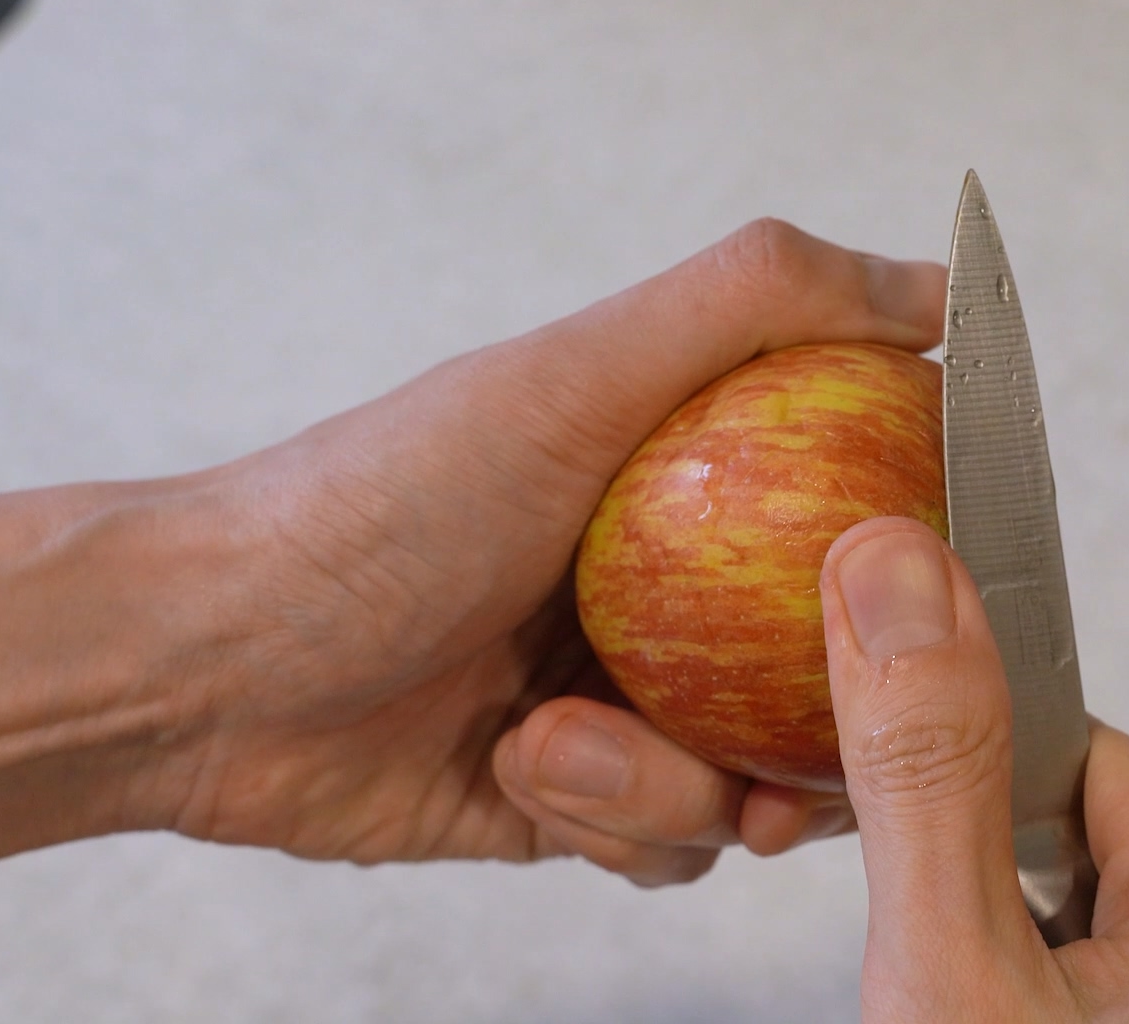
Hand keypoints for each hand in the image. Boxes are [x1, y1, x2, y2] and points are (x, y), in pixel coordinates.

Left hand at [165, 221, 939, 881]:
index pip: (855, 519)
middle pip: (828, 674)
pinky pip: (670, 845)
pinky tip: (531, 772)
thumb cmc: (374, 506)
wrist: (200, 673)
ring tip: (567, 741)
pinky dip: (619, 823)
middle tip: (804, 750)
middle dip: (828, 728)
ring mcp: (628, 700)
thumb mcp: (570, 377)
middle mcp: (671, 588)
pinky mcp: (579, 803)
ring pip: (755, 777)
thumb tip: (928, 283)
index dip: (909, 569)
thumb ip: (751, 304)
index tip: (925, 612)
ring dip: (677, 782)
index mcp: (688, 477)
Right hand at [820, 517, 1128, 1021]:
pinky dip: (1109, 1017)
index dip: (971, 818)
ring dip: (1057, 979)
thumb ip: (931, 772)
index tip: (929, 898)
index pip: (1075, 762)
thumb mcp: (960, 976)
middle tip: (964, 1001)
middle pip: (1107, 854)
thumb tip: (898, 568)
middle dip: (1012, 914)